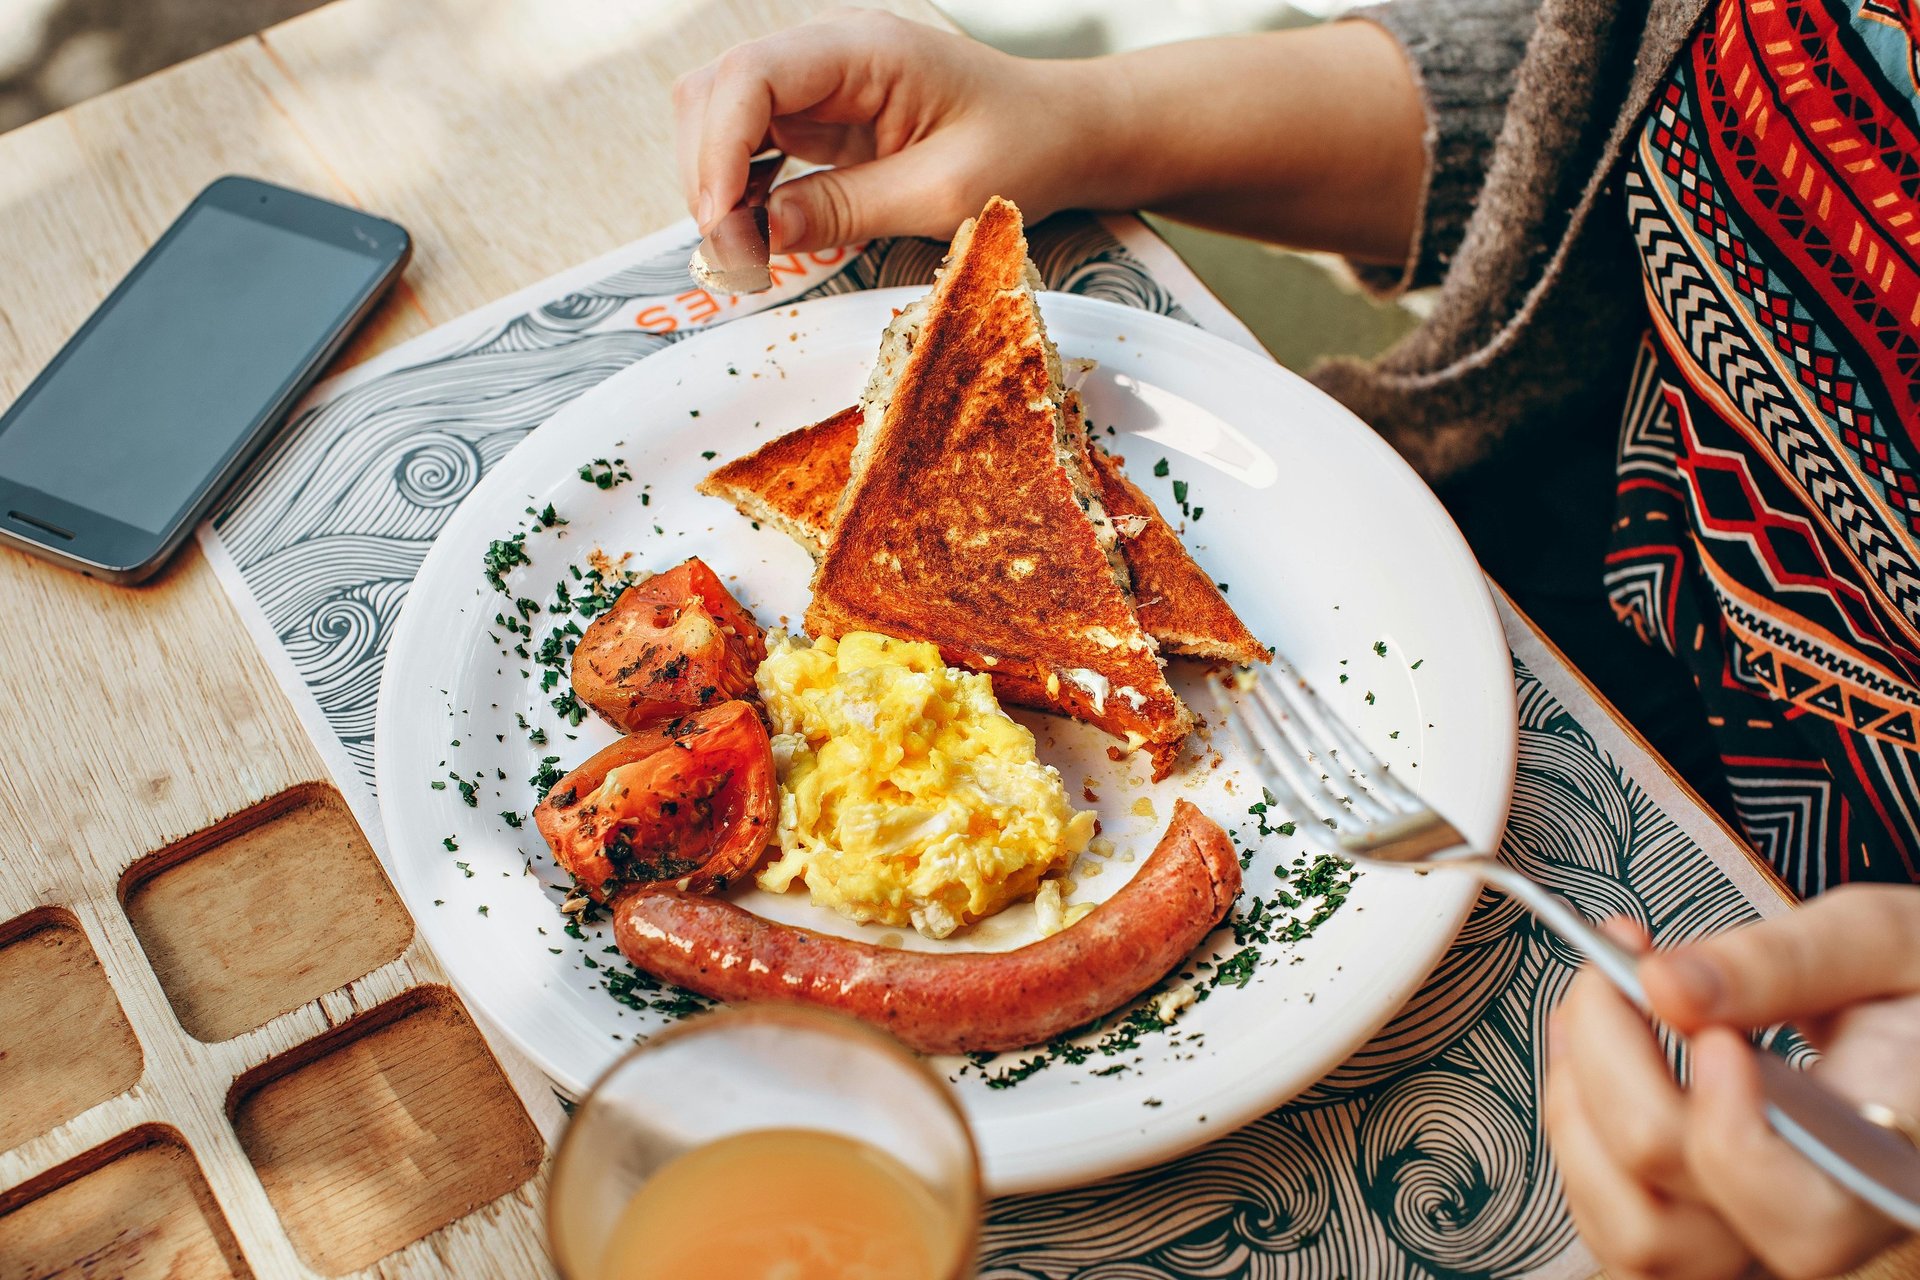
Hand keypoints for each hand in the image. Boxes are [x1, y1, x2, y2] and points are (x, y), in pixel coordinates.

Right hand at [672, 11, 1427, 262]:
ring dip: (717, 185)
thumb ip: (849, 208)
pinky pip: (752, 145)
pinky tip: (763, 235)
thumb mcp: (944, 191)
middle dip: (707, 175)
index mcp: (863, 51)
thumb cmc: (1026, 148)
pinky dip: (742, 190)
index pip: (750, 79)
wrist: (1070, 133)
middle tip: (735, 257)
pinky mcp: (822, 122)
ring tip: (746, 254)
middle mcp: (829, 56)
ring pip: (720, 117)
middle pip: (715, 93)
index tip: (726, 226)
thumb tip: (760, 232)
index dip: (720, 152)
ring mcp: (820, 87)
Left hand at [1545, 885, 1919, 1278]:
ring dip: (1578, 1111)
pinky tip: (1591, 1047)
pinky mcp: (1705, 1217)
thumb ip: (1780, 963)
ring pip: (1630, 1236)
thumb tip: (1663, 983)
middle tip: (1615, 965)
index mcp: (1886, 1165)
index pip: (1802, 1221)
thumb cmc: (1914, 983)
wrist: (1916, 1012)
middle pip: (1674, 1221)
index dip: (1729, 1134)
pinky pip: (1614, 1218)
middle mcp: (1817, 1225)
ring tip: (1596, 1006)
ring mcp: (1752, 1231)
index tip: (1709, 1031)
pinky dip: (1578, 1131)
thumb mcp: (1877, 940)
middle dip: (1611, 1074)